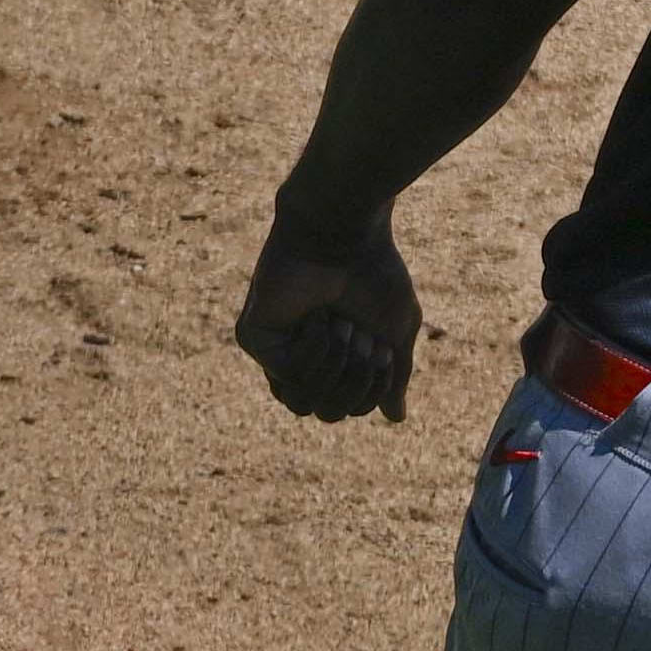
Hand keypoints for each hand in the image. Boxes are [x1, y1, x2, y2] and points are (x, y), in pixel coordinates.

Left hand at [234, 214, 420, 422]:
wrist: (346, 232)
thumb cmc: (375, 273)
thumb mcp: (397, 330)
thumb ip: (394, 376)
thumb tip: (396, 418)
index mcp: (335, 358)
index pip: (351, 407)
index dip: (373, 386)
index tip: (383, 347)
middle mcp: (302, 358)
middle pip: (328, 413)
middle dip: (355, 381)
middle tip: (363, 338)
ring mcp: (275, 349)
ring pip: (301, 404)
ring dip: (334, 369)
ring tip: (343, 328)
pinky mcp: (254, 338)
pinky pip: (285, 374)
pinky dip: (313, 349)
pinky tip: (318, 317)